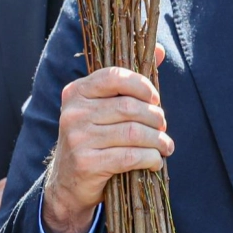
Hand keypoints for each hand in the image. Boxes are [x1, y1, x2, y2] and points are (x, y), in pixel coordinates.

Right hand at [41, 46, 170, 232]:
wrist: (67, 184)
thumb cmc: (93, 140)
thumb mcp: (103, 109)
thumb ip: (128, 81)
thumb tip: (159, 49)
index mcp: (76, 92)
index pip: (114, 76)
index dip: (142, 85)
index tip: (155, 99)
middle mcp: (74, 112)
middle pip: (129, 108)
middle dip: (155, 118)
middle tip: (163, 128)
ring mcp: (78, 138)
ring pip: (134, 133)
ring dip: (158, 141)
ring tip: (165, 146)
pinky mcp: (87, 163)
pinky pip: (130, 157)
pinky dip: (150, 159)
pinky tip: (155, 162)